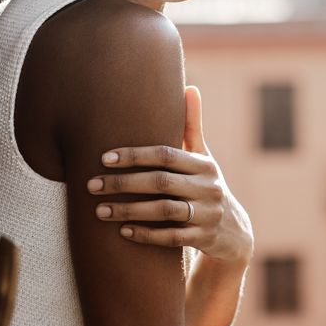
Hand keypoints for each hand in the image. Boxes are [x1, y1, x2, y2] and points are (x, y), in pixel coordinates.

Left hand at [86, 86, 253, 263]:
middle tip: (91, 185)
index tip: (103, 158)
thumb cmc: (206, 186)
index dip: (134, 155)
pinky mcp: (204, 238)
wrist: (234, 232)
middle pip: (161, 182)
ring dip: (129, 210)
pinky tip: (123, 232)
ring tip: (100, 211)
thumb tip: (189, 87)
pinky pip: (172, 238)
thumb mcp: (203, 158)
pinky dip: (147, 235)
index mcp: (203, 164)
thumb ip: (192, 126)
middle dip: (123, 184)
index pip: (165, 155)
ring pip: (164, 211)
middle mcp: (208, 187)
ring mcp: (208, 214)